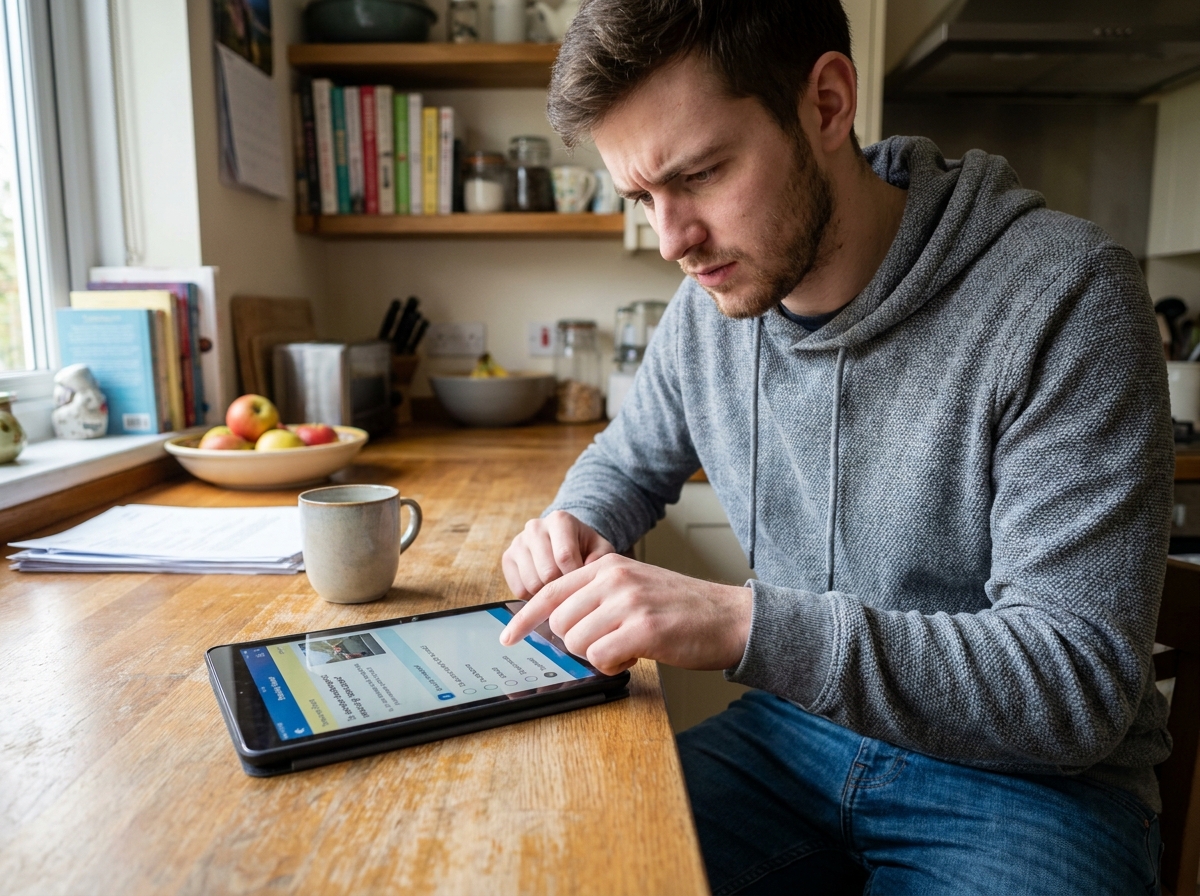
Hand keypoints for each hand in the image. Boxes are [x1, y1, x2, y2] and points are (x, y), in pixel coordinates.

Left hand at [499, 554, 751, 675]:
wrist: (730, 617)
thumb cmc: (683, 609)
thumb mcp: (636, 588)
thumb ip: (599, 598)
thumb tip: (560, 626)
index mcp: (608, 566)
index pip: (550, 592)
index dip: (525, 619)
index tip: (508, 637)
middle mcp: (614, 579)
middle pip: (561, 624)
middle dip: (578, 644)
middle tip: (608, 645)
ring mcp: (628, 602)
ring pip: (578, 643)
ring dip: (598, 656)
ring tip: (627, 648)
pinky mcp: (644, 629)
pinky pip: (601, 657)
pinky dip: (613, 665)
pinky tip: (634, 657)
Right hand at [502, 510, 616, 598]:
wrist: (564, 542)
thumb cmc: (585, 547)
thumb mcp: (600, 549)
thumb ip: (601, 558)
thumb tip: (589, 570)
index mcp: (559, 520)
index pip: (564, 557)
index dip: (575, 576)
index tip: (583, 582)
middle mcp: (534, 526)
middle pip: (547, 572)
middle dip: (562, 586)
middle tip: (571, 586)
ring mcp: (518, 542)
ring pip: (532, 583)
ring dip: (547, 593)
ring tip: (558, 586)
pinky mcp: (507, 557)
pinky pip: (518, 589)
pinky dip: (532, 596)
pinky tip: (543, 586)